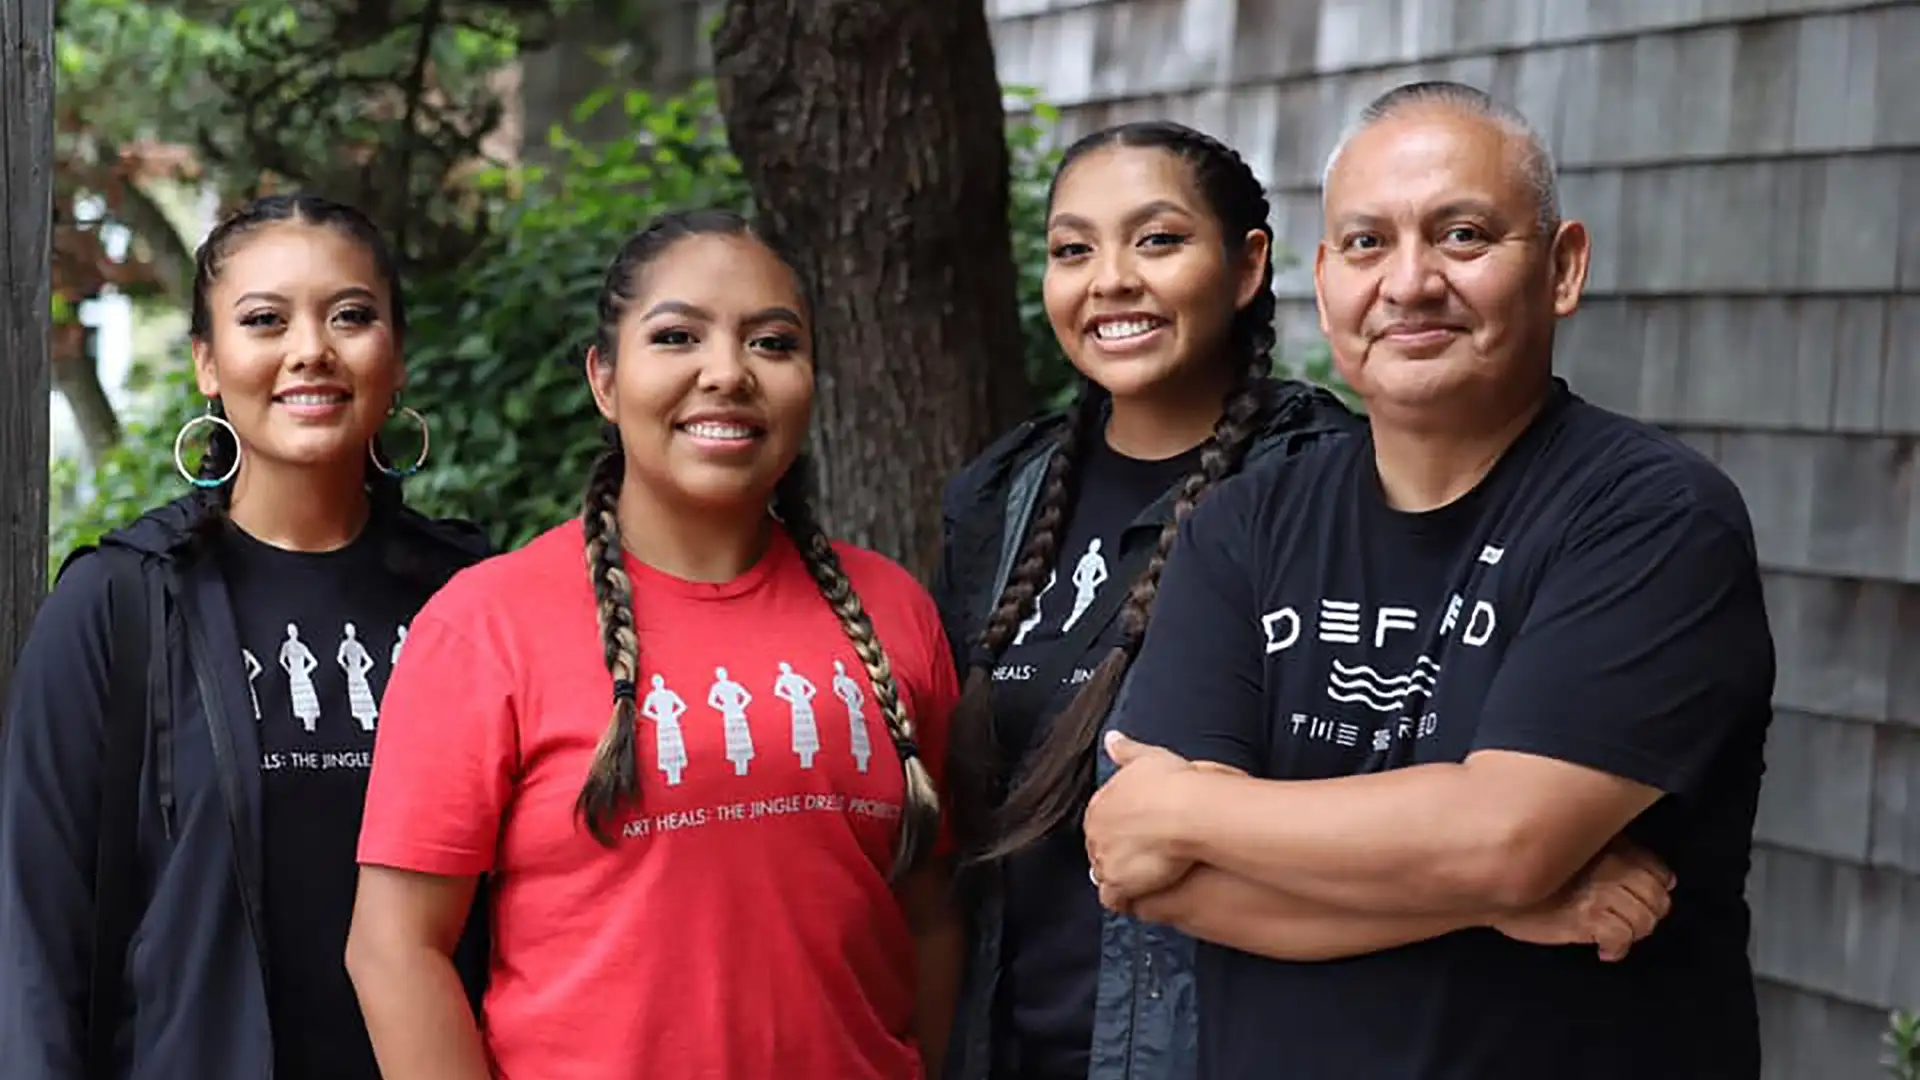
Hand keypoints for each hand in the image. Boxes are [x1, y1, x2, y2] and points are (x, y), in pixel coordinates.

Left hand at [1084, 731, 1201, 908]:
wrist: (1186, 811)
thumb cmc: (1172, 783)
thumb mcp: (1148, 757)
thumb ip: (1127, 750)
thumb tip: (1111, 738)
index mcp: (1101, 804)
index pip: (1102, 821)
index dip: (1120, 828)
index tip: (1137, 832)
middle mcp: (1096, 831)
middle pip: (1100, 847)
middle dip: (1116, 852)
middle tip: (1142, 856)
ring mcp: (1104, 858)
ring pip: (1103, 873)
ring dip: (1119, 875)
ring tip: (1142, 878)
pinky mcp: (1117, 882)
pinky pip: (1112, 898)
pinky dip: (1122, 899)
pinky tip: (1136, 897)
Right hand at [1492, 837, 1674, 961]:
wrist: (1496, 881)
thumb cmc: (1533, 865)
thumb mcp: (1572, 846)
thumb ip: (1602, 852)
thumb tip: (1635, 867)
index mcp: (1613, 847)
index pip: (1659, 873)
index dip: (1657, 888)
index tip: (1643, 896)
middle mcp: (1613, 868)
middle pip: (1656, 899)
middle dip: (1649, 914)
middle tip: (1630, 920)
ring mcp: (1601, 895)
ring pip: (1643, 921)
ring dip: (1634, 932)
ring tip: (1617, 934)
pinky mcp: (1587, 920)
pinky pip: (1620, 938)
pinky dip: (1617, 948)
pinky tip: (1606, 950)